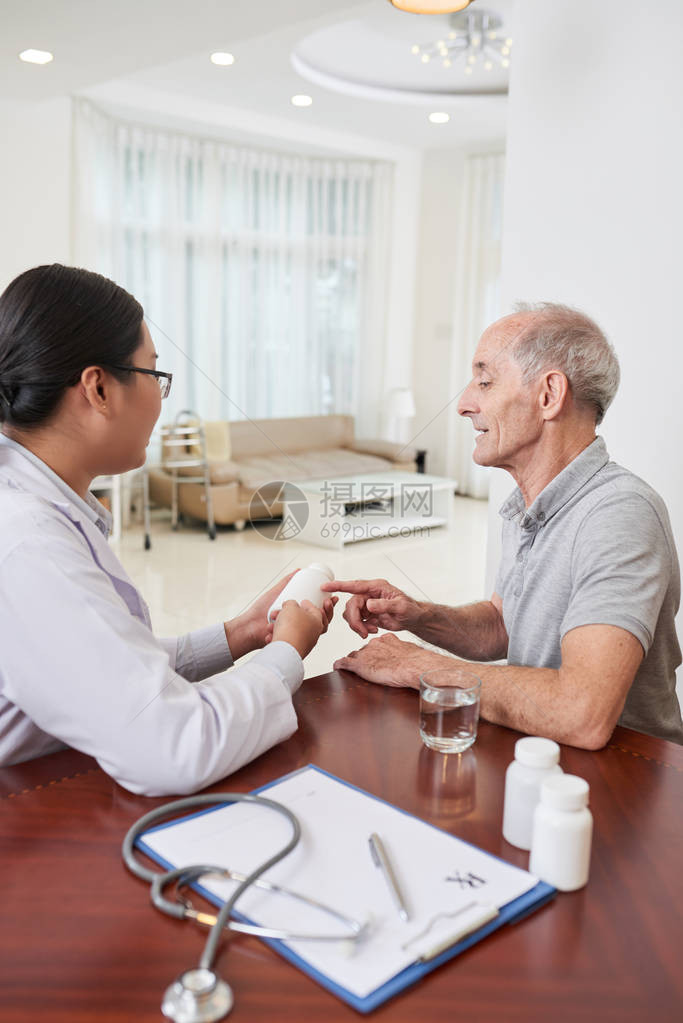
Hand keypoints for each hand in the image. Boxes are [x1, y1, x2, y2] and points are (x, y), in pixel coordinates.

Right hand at [272, 599, 326, 659]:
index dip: (308, 604)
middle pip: (301, 621)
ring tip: (271, 625)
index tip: (302, 602)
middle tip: (283, 612)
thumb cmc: (291, 628)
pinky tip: (270, 635)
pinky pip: (284, 641)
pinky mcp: (293, 651)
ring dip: (279, 626)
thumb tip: (289, 606)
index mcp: (317, 622)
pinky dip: (276, 637)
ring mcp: (303, 644)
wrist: (284, 649)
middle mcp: (312, 634)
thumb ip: (291, 603)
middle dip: (289, 615)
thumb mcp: (291, 606)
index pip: (316, 610)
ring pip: (290, 631)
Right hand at [320, 577, 422, 638]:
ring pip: (351, 614)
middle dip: (355, 620)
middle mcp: (369, 594)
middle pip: (351, 605)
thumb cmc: (410, 609)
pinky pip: (356, 621)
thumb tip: (369, 604)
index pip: (354, 586)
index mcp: (376, 587)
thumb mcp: (401, 606)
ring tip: (370, 631)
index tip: (325, 586)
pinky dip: (361, 628)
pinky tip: (373, 630)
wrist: (413, 619)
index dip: (339, 586)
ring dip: (358, 625)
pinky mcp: (366, 614)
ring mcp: (367, 604)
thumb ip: (385, 605)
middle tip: (363, 632)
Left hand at [333, 633, 447, 687]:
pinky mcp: (359, 664)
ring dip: (352, 662)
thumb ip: (402, 651)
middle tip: (367, 667)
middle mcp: (374, 644)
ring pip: (353, 655)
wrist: (413, 665)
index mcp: (385, 640)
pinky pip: (344, 662)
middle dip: (363, 657)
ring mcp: (365, 654)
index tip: (376, 658)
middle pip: (362, 650)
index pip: (374, 644)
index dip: (374, 652)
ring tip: (352, 669)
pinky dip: (339, 665)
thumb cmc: (415, 661)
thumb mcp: (408, 651)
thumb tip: (406, 659)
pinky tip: (336, 667)